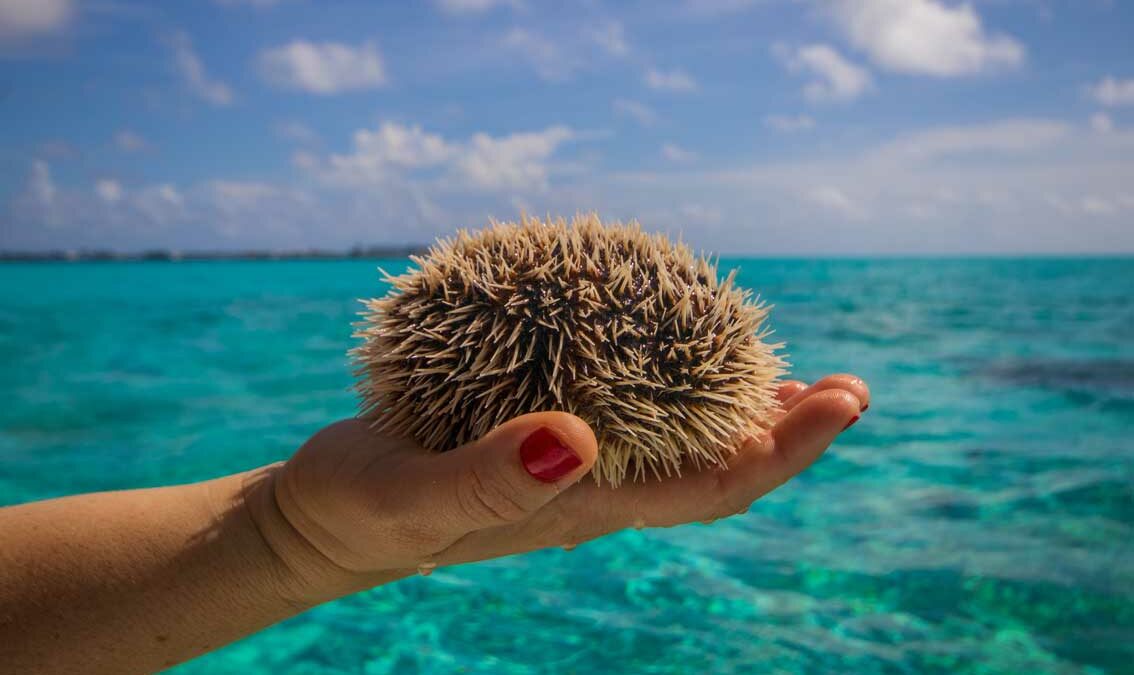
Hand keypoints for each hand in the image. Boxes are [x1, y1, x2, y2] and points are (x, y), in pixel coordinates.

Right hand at [252, 374, 868, 602]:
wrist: (321, 524)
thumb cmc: (360, 511)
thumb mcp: (410, 494)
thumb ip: (487, 478)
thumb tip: (579, 438)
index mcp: (581, 506)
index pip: (710, 487)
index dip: (783, 450)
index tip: (842, 402)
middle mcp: (592, 491)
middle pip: (713, 469)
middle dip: (784, 431)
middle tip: (843, 385)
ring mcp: (568, 470)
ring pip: (677, 446)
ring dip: (737, 414)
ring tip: (782, 373)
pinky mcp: (536, 441)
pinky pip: (626, 416)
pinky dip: (668, 388)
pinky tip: (667, 354)